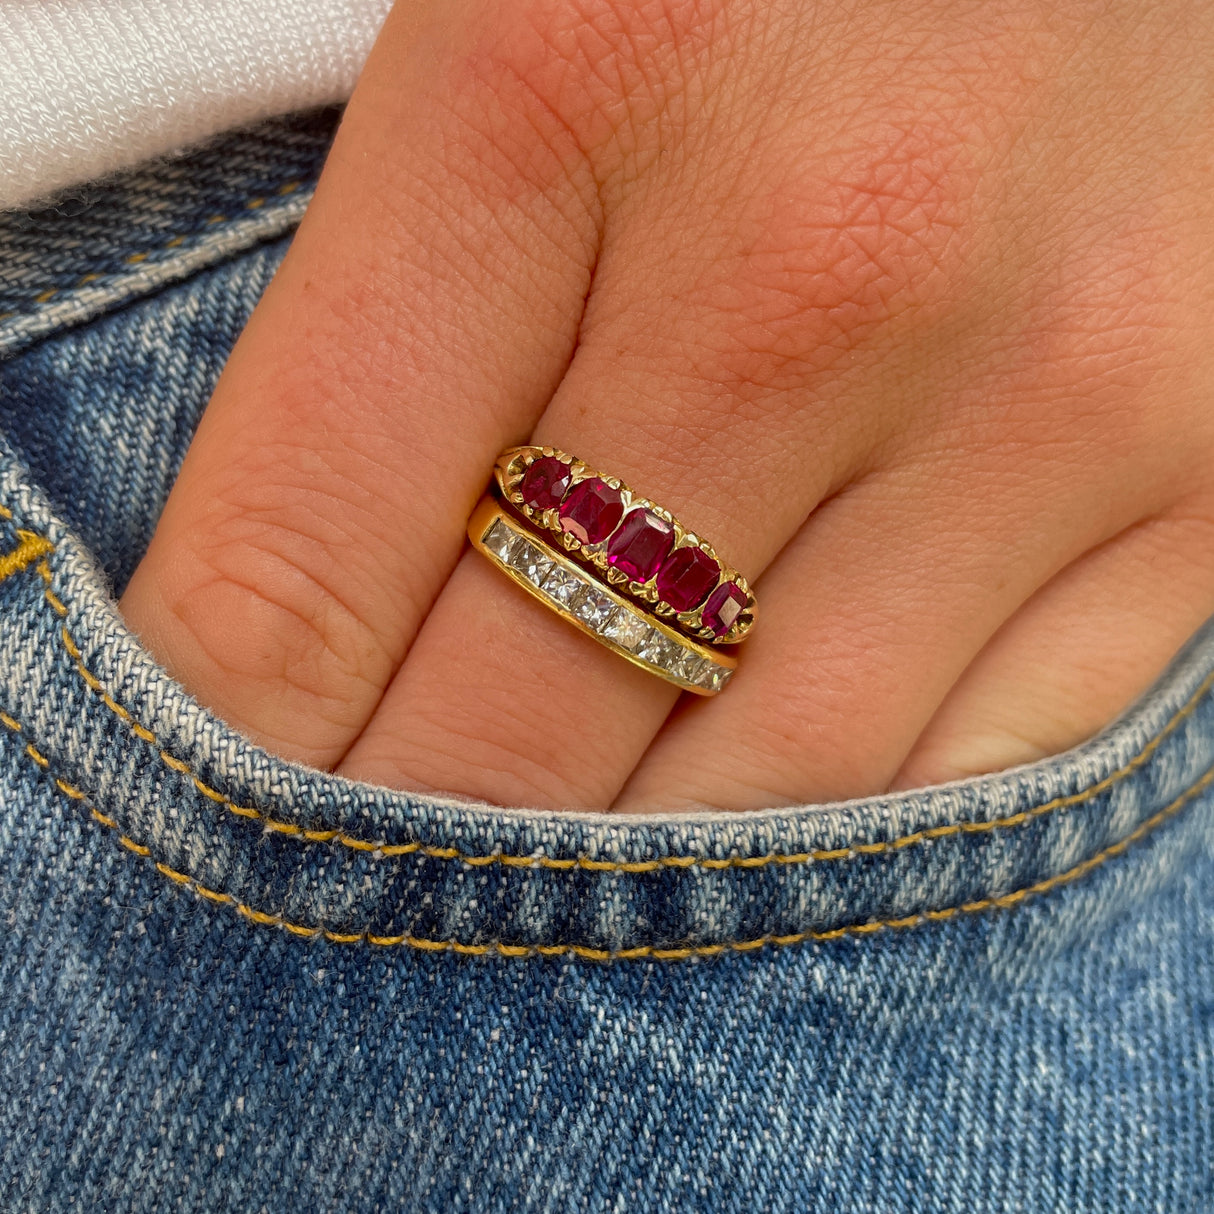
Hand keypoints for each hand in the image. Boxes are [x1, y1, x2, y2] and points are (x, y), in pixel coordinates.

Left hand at [120, 0, 1213, 810]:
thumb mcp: (527, 34)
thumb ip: (402, 313)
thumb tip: (286, 624)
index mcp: (573, 83)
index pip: (299, 563)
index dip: (219, 742)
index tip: (209, 812)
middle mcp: (826, 266)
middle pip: (518, 730)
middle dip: (406, 854)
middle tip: (355, 908)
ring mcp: (1050, 389)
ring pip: (762, 801)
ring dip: (625, 882)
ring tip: (555, 880)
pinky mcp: (1205, 474)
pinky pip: (977, 773)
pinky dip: (842, 828)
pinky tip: (770, 804)